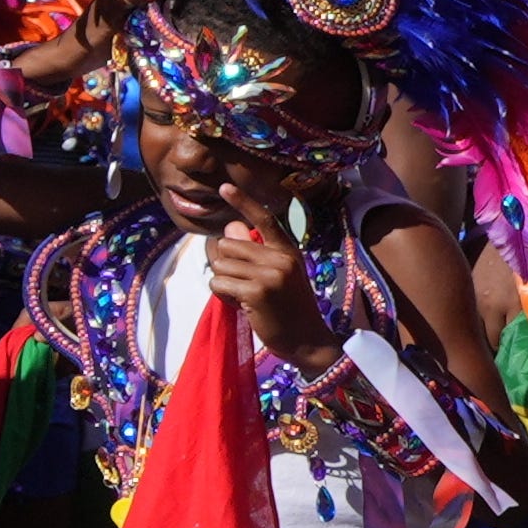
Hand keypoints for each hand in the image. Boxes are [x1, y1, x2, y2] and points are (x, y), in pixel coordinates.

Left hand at [206, 209, 332, 361]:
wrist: (308, 341)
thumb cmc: (289, 310)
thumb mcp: (278, 276)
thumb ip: (255, 252)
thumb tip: (229, 227)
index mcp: (288, 250)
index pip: (264, 219)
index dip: (243, 201)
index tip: (224, 187)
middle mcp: (281, 257)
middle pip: (228, 244)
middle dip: (225, 265)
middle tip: (242, 285)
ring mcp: (270, 274)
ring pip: (220, 265)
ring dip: (224, 283)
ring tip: (245, 298)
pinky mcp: (257, 292)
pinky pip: (219, 284)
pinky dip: (222, 296)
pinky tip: (241, 306)